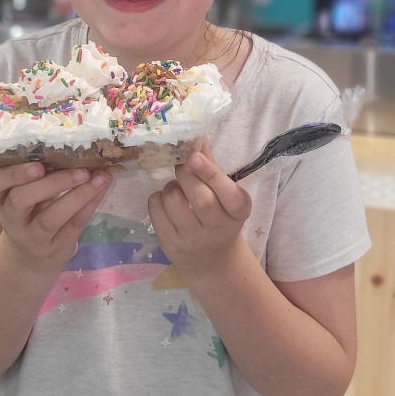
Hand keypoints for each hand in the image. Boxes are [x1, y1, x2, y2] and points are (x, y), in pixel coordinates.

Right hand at [0, 162, 111, 272]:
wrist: (33, 255)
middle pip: (20, 200)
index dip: (10, 175)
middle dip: (50, 184)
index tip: (37, 166)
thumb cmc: (30, 210)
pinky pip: (72, 226)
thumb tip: (76, 145)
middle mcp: (10, 218)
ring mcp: (30, 237)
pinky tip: (101, 188)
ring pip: (48, 218)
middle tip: (79, 171)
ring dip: (77, 196)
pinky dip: (88, 205)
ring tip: (98, 178)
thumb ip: (39, 173)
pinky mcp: (53, 248)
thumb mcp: (25, 191)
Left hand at [148, 139, 251, 276]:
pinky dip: (157, 198)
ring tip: (176, 188)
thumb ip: (212, 166)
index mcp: (238, 213)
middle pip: (201, 199)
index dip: (211, 174)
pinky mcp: (170, 245)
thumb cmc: (218, 216)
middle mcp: (218, 229)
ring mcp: (192, 240)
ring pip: (174, 202)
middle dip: (186, 174)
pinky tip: (166, 201)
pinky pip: (156, 211)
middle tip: (183, 165)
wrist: (211, 260)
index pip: (231, 195)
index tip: (194, 156)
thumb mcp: (224, 195)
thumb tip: (198, 135)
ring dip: (170, 186)